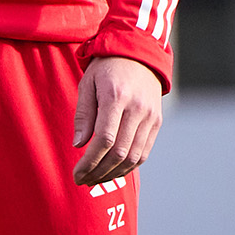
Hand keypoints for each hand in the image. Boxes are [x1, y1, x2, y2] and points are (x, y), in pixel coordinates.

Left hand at [72, 55, 163, 185]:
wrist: (139, 53)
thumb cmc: (107, 67)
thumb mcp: (88, 83)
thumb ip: (83, 114)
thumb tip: (79, 145)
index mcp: (116, 96)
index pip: (105, 139)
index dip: (90, 161)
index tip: (77, 173)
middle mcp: (137, 108)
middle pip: (119, 152)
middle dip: (99, 172)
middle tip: (83, 181)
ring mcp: (150, 116)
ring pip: (133, 157)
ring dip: (113, 173)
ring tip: (95, 179)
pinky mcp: (156, 122)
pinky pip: (144, 152)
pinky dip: (128, 166)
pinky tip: (112, 171)